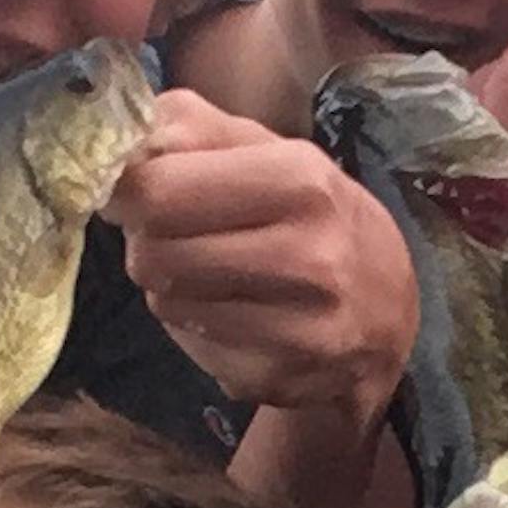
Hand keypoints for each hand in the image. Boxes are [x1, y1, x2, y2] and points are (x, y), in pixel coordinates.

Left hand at [106, 89, 418, 430]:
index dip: (126, 192)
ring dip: (169, 288)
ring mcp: (299, 327)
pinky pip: (194, 348)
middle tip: (169, 238)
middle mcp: (308, 255)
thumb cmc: (313, 216)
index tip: (130, 193)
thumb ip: (191, 129)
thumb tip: (121, 143)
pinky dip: (196, 330)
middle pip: (154, 254)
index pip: (158, 189)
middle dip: (146, 244)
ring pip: (167, 304)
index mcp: (299, 180)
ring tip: (209, 275)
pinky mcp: (280, 378)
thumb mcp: (269, 150)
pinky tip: (233, 316)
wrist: (386, 314)